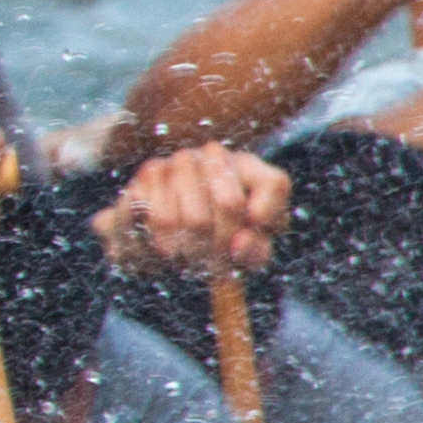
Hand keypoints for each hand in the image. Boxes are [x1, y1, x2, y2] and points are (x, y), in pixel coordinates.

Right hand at [95, 145, 288, 279]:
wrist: (156, 236)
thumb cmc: (212, 240)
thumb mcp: (244, 251)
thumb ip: (255, 251)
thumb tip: (239, 246)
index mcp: (250, 169)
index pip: (273, 184)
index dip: (267, 217)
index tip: (250, 242)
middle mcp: (216, 156)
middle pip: (230, 203)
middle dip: (222, 245)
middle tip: (214, 267)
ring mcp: (180, 161)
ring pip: (194, 217)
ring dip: (192, 250)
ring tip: (189, 258)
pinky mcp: (149, 175)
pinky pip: (161, 218)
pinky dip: (167, 244)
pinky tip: (166, 248)